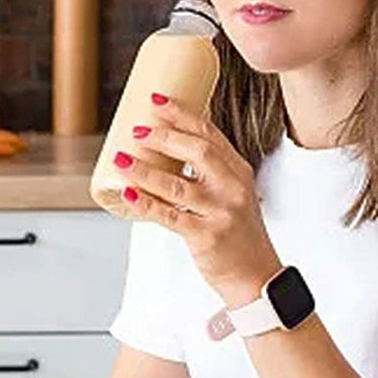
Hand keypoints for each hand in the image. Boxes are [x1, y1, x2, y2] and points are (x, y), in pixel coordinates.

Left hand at [115, 94, 282, 305]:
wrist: (255, 276)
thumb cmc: (238, 235)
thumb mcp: (233, 196)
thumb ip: (209, 175)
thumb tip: (163, 154)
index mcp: (239, 172)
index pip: (210, 135)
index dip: (182, 115)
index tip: (157, 101)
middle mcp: (233, 188)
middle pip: (197, 152)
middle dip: (164, 136)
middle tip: (138, 130)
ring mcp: (221, 212)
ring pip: (177, 184)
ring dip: (145, 170)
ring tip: (121, 158)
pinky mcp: (206, 236)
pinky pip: (169, 216)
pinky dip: (146, 203)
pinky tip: (128, 192)